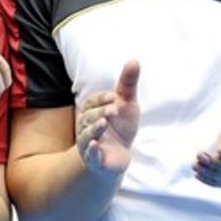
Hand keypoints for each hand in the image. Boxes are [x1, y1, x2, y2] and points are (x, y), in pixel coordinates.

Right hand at [75, 60, 139, 177]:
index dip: (101, 99)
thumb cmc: (120, 127)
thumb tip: (134, 60)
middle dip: (100, 112)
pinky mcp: (95, 160)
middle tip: (114, 110)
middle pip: (88, 117)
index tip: (113, 96)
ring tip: (103, 123)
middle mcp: (86, 126)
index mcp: (92, 111)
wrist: (119, 156)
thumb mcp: (127, 104)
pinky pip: (90, 155)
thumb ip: (128, 84)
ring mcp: (89, 143)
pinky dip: (91, 150)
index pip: (92, 102)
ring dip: (94, 129)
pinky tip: (95, 144)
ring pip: (86, 135)